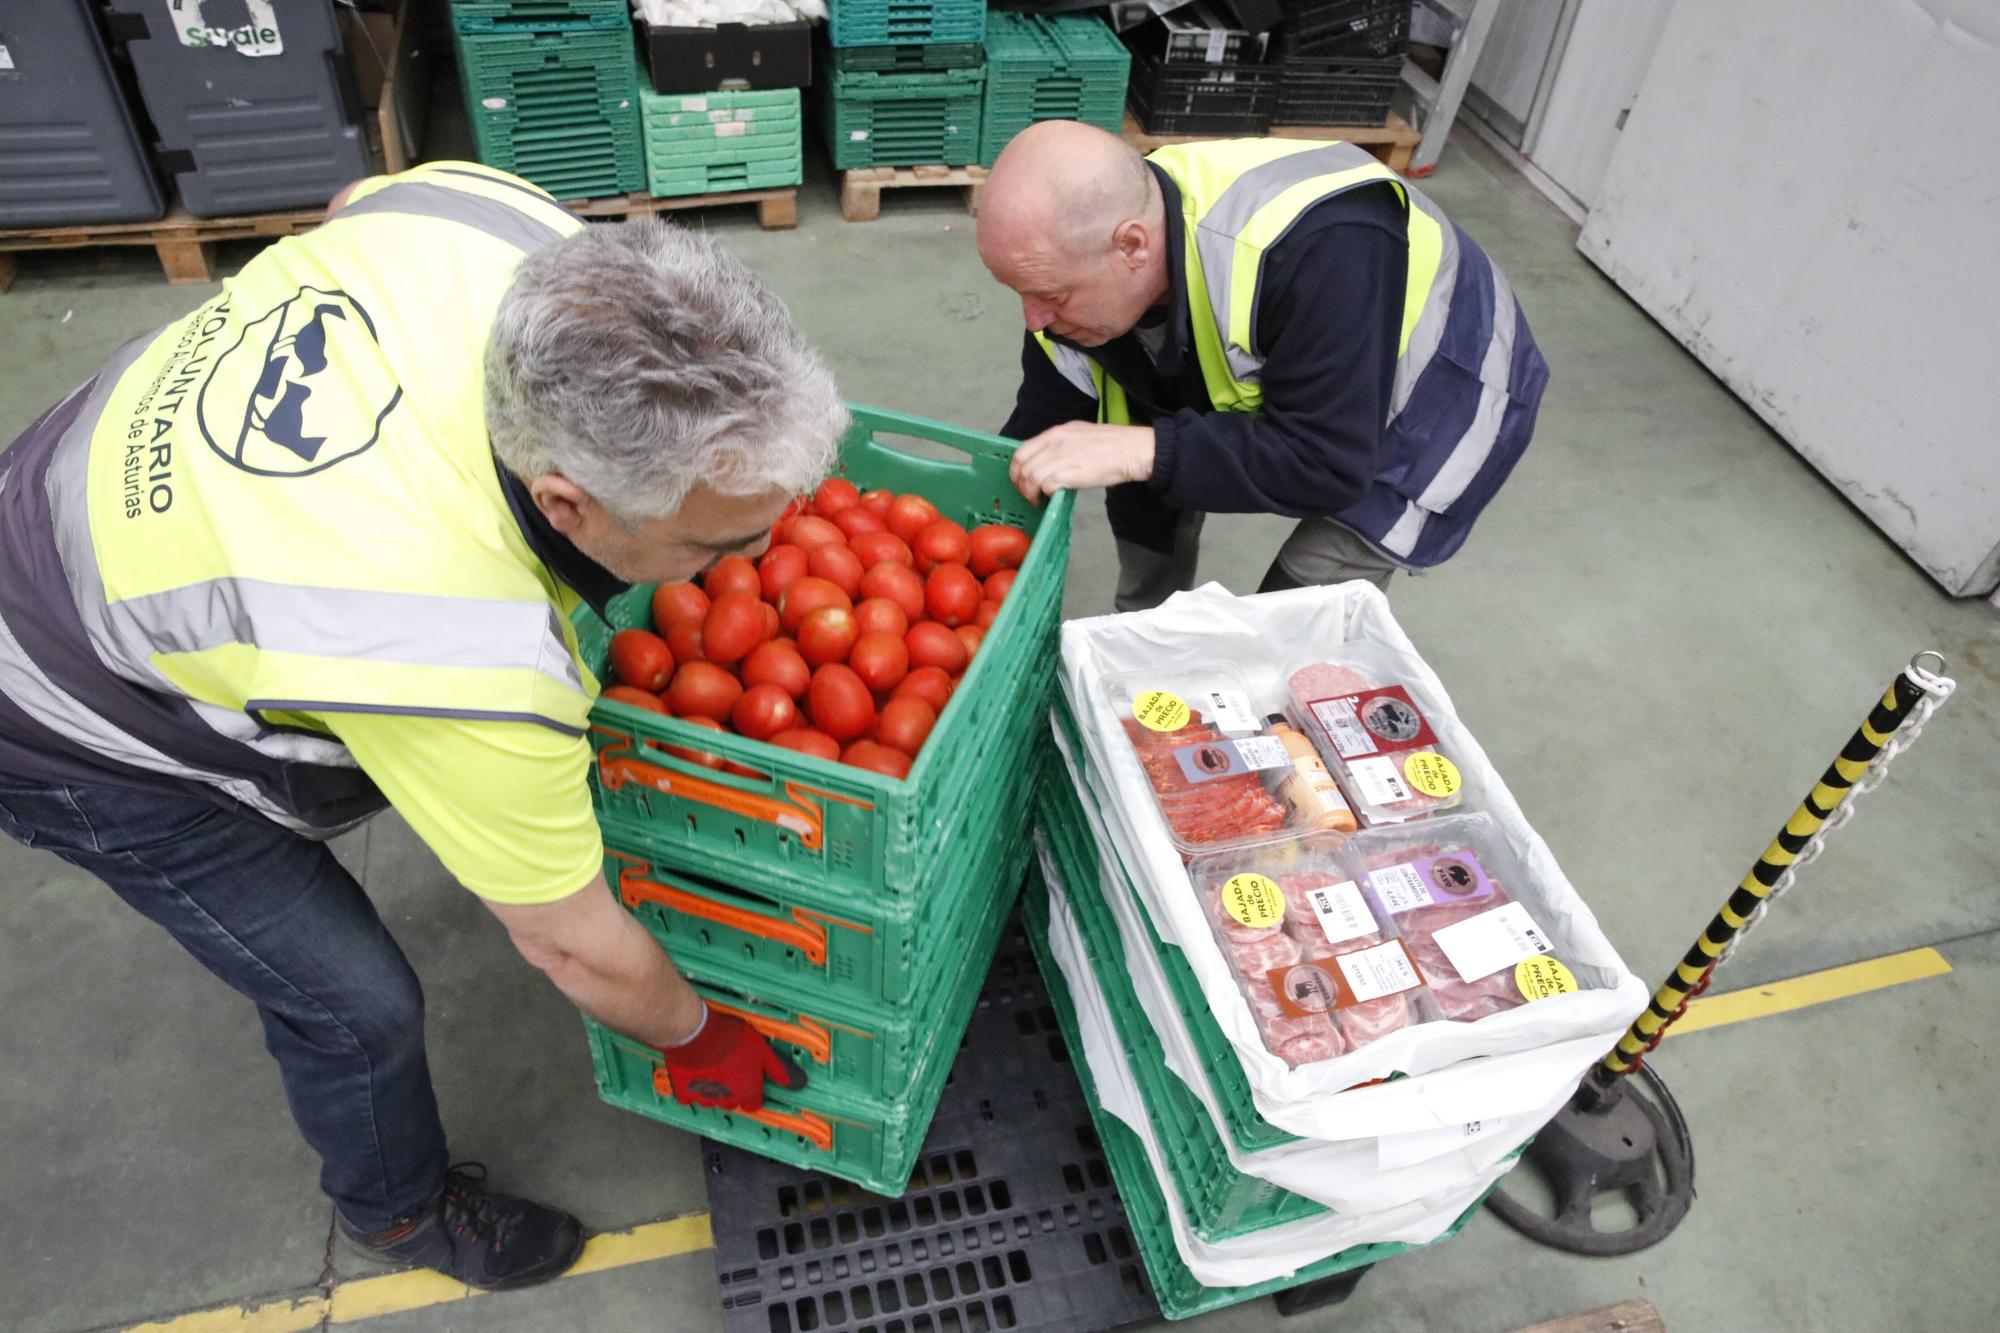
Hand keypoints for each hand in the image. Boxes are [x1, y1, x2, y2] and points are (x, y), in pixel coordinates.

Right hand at [659, 1005, 807, 1112]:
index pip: (754, 1104)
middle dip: (733, 1089)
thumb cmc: (730, 1040)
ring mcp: (705, 1098)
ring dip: (713, 1088)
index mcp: (747, 1091)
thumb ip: (777, 1069)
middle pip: (733, 1101)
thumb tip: (796, 1082)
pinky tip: (694, 1074)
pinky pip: (689, 1096)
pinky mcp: (685, 1092)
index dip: (753, 1094)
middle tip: (730, 1069)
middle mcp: (728, 1099)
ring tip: (712, 1067)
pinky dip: (691, 1088)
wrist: (697, 1035)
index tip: (751, 1084)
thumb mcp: (762, 1050)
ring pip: (712, 1099)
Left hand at [1009, 423, 1155, 504]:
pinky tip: (1051, 499)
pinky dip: (1045, 494)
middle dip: (1019, 484)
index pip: (1022, 450)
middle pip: (1022, 465)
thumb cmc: (1113, 445)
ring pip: (1030, 476)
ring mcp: (1063, 456)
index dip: (1016, 469)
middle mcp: (1056, 442)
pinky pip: (1046, 485)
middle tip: (1027, 495)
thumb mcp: (1081, 435)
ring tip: (1038, 501)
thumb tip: (1048, 462)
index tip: (1020, 480)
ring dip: (1030, 493)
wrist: (1133, 450)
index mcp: (1057, 432)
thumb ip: (1061, 445)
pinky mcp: (1072, 472)